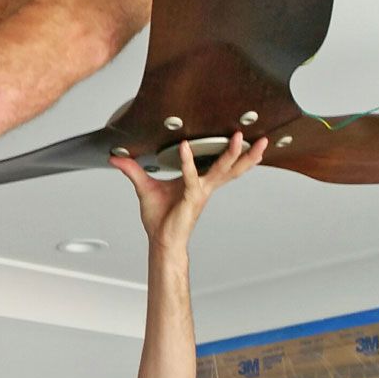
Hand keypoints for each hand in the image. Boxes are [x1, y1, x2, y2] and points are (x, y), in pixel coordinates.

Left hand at [110, 132, 266, 246]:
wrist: (160, 241)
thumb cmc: (159, 219)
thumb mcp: (144, 187)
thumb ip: (132, 169)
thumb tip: (116, 157)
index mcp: (200, 182)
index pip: (220, 164)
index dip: (234, 152)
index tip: (243, 136)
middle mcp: (204, 186)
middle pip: (231, 167)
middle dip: (246, 152)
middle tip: (262, 137)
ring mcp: (199, 192)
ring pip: (221, 170)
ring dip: (231, 154)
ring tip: (239, 138)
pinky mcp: (190, 199)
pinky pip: (191, 177)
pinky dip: (187, 162)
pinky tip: (185, 147)